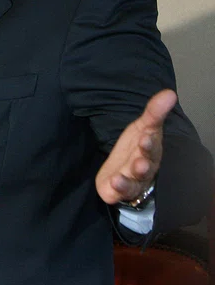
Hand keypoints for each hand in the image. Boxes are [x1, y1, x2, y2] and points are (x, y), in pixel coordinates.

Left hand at [96, 89, 175, 204]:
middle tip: (141, 158)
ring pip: (134, 180)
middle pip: (145, 165)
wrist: (123, 172)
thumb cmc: (136, 149)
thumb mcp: (142, 128)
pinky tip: (114, 182)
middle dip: (144, 162)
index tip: (146, 136)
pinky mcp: (118, 190)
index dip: (149, 142)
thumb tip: (170, 93)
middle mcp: (144, 168)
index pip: (152, 147)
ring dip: (131, 177)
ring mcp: (132, 181)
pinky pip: (119, 192)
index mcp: (150, 151)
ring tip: (126, 173)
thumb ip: (154, 112)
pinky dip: (118, 188)